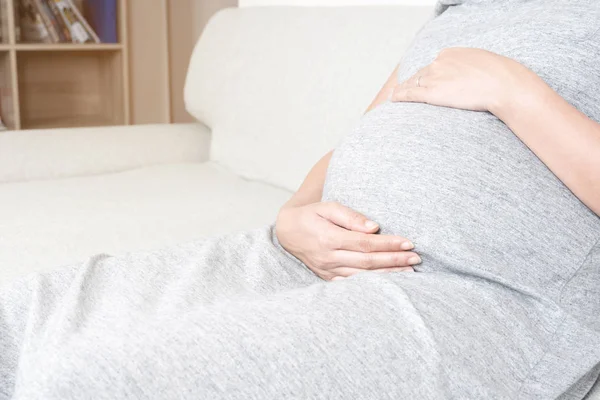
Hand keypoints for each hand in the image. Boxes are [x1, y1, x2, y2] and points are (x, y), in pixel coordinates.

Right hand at [275, 201, 420, 280]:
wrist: (287, 232)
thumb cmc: (310, 216)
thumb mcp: (328, 207)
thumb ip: (350, 217)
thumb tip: (374, 227)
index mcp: (329, 238)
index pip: (365, 244)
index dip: (388, 244)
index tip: (409, 242)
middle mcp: (329, 257)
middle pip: (368, 262)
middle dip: (394, 260)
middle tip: (416, 258)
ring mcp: (327, 270)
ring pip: (363, 276)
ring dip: (387, 274)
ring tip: (409, 271)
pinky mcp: (327, 277)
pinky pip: (353, 283)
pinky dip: (372, 283)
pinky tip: (388, 280)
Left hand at [390, 48, 530, 114]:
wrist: (502, 84)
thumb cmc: (500, 76)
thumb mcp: (483, 63)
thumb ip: (470, 67)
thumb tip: (471, 75)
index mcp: (451, 53)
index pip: (433, 65)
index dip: (427, 75)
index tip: (423, 81)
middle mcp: (438, 62)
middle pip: (420, 74)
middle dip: (413, 82)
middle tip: (404, 89)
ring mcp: (434, 77)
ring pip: (413, 84)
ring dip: (403, 90)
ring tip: (395, 96)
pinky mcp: (431, 92)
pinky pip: (409, 93)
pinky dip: (399, 96)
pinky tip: (393, 99)